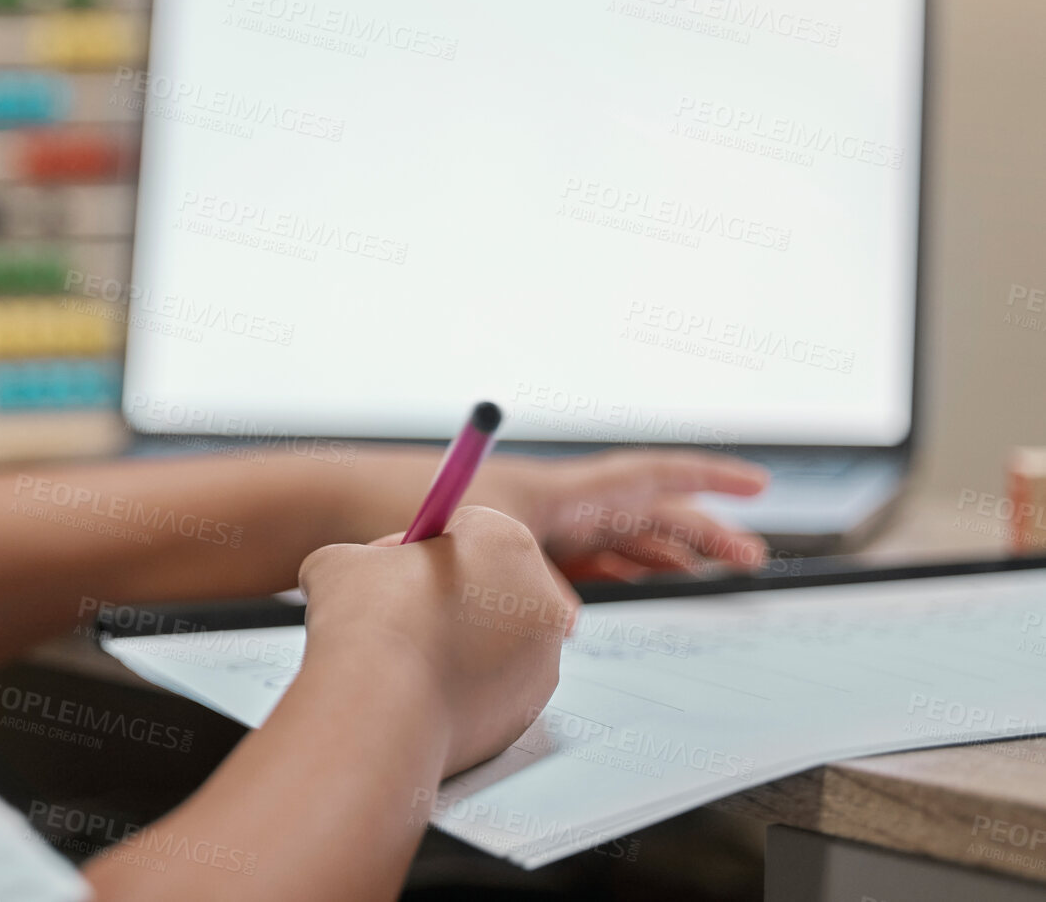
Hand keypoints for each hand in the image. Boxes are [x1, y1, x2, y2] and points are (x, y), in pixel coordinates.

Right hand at [299, 507, 574, 775]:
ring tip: (410, 652)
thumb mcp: (343, 559)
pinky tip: (425, 685)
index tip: (394, 565)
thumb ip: (367, 557)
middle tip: (402, 608)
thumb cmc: (369, 624)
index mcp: (504, 540)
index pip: (465, 528)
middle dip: (452, 590)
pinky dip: (468, 682)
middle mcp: (539, 595)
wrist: (380, 709)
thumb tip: (362, 570)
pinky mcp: (530, 706)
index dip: (422, 546)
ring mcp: (542, 656)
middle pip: (492, 578)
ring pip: (496, 633)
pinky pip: (497, 682)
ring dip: (461, 637)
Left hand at [339, 447, 769, 580]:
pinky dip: (613, 575)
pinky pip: (579, 562)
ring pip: (615, 541)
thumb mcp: (478, 543)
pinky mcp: (508, 552)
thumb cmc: (401, 508)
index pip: (648, 476)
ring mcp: (532, 527)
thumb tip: (568, 621)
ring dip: (661, 558)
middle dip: (700, 533)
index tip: (759, 485)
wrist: (339, 507)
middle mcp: (549, 504)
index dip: (708, 479)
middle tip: (749, 559)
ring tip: (704, 578)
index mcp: (553, 490)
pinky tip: (630, 590)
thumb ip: (530, 582)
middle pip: (642, 515)